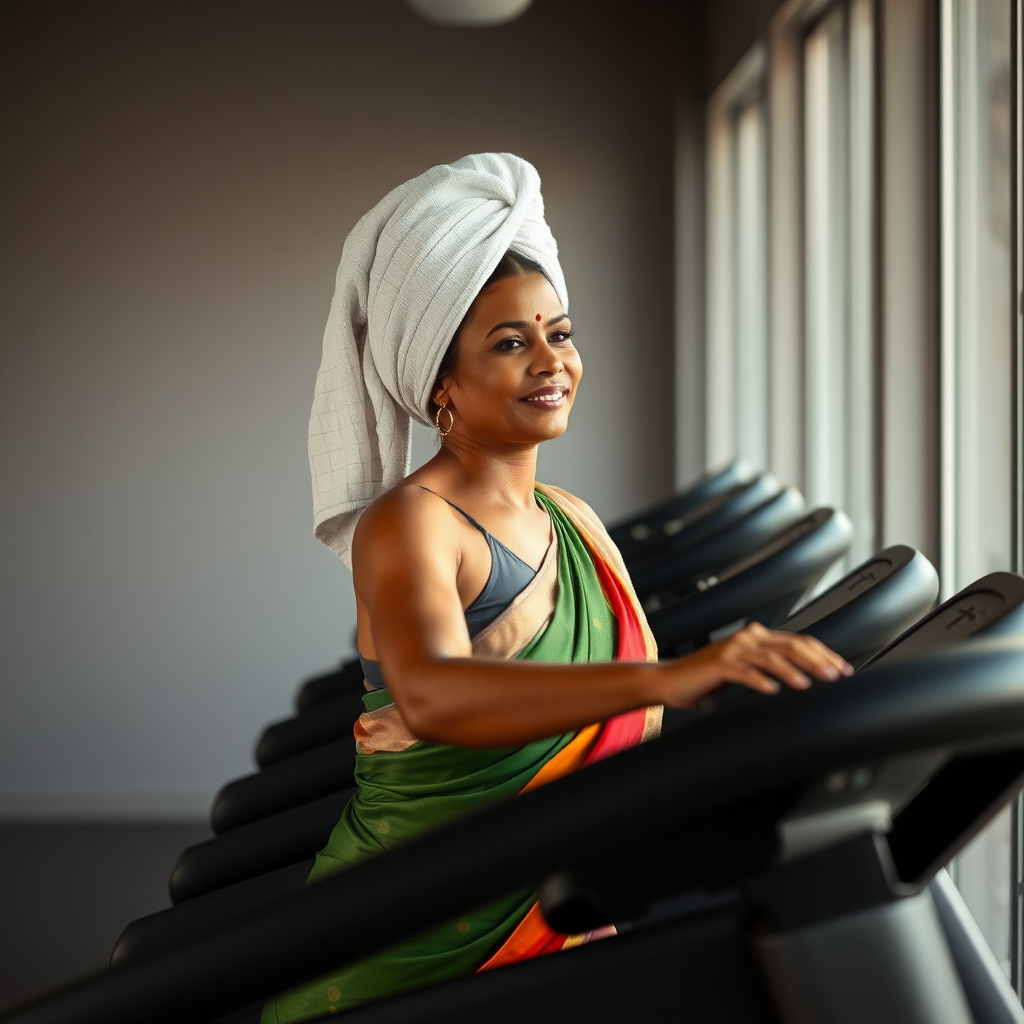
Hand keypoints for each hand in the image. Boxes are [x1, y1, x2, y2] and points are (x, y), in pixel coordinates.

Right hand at [657, 622, 853, 707]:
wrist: (670, 680)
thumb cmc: (708, 678)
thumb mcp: (744, 669)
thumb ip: (767, 667)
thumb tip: (803, 677)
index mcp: (756, 638)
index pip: (798, 641)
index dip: (823, 654)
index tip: (842, 668)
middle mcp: (747, 639)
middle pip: (790, 646)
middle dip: (817, 661)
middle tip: (836, 675)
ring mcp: (732, 651)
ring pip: (771, 657)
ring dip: (792, 671)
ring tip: (808, 683)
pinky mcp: (718, 666)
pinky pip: (744, 672)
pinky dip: (759, 681)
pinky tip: (772, 690)